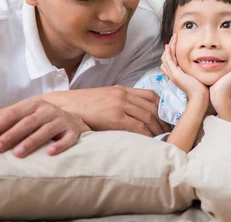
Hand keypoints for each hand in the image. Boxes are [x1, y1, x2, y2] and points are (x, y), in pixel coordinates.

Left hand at [0, 97, 89, 157]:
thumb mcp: (27, 115)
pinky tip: (49, 152)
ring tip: (17, 154)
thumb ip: (9, 121)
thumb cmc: (43, 121)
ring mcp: (62, 121)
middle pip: (28, 122)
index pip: (15, 114)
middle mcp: (49, 111)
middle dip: (11, 135)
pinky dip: (59, 145)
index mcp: (35, 105)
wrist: (73, 121)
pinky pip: (67, 139)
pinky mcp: (74, 132)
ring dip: (31, 142)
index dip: (0, 126)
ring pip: (46, 131)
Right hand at [44, 86, 168, 136]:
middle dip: (163, 120)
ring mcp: (119, 104)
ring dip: (157, 129)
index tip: (167, 118)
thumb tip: (135, 115)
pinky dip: (147, 134)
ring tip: (162, 138)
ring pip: (147, 117)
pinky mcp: (114, 116)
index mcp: (123, 89)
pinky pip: (137, 126)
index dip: (162, 107)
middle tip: (168, 131)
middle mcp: (124, 95)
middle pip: (153, 107)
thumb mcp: (104, 98)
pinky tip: (150, 141)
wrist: (62, 107)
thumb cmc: (82, 106)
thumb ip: (120, 102)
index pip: (151, 96)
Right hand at [161, 33, 208, 102]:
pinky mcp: (175, 73)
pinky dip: (168, 52)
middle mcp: (172, 74)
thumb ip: (194, 70)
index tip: (175, 43)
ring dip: (169, 46)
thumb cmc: (201, 88)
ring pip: (166, 57)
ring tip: (174, 37)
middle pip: (165, 58)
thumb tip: (199, 65)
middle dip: (169, 47)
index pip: (169, 61)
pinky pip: (169, 60)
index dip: (170, 52)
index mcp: (176, 75)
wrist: (200, 97)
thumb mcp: (195, 76)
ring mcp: (173, 74)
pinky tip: (169, 45)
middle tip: (174, 37)